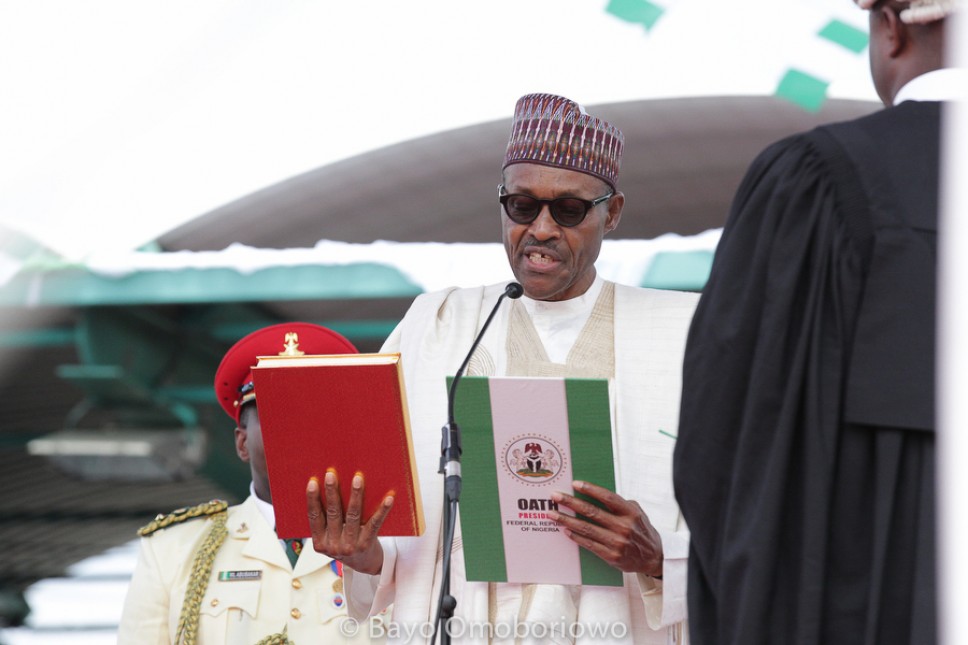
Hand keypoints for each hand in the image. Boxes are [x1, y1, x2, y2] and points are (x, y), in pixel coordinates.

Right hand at [306, 470, 393, 574]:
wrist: (364, 564)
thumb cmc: (345, 543)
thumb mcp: (330, 537)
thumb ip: (327, 519)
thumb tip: (327, 486)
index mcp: (319, 542)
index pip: (314, 517)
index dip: (312, 499)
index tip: (312, 482)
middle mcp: (333, 545)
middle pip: (333, 514)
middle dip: (332, 492)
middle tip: (331, 474)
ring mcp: (350, 546)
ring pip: (353, 515)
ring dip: (355, 495)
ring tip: (357, 478)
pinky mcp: (367, 544)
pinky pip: (374, 524)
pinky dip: (382, 510)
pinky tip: (388, 498)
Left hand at [548, 480, 662, 577]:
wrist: (654, 557)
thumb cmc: (641, 530)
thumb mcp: (637, 512)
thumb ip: (619, 504)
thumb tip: (595, 494)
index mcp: (631, 512)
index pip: (607, 498)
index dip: (591, 490)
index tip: (575, 484)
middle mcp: (624, 527)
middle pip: (592, 512)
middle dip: (571, 503)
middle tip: (555, 496)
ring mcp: (617, 542)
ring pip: (586, 528)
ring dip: (567, 520)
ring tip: (553, 514)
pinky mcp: (611, 556)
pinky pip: (589, 544)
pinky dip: (575, 536)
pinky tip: (565, 530)